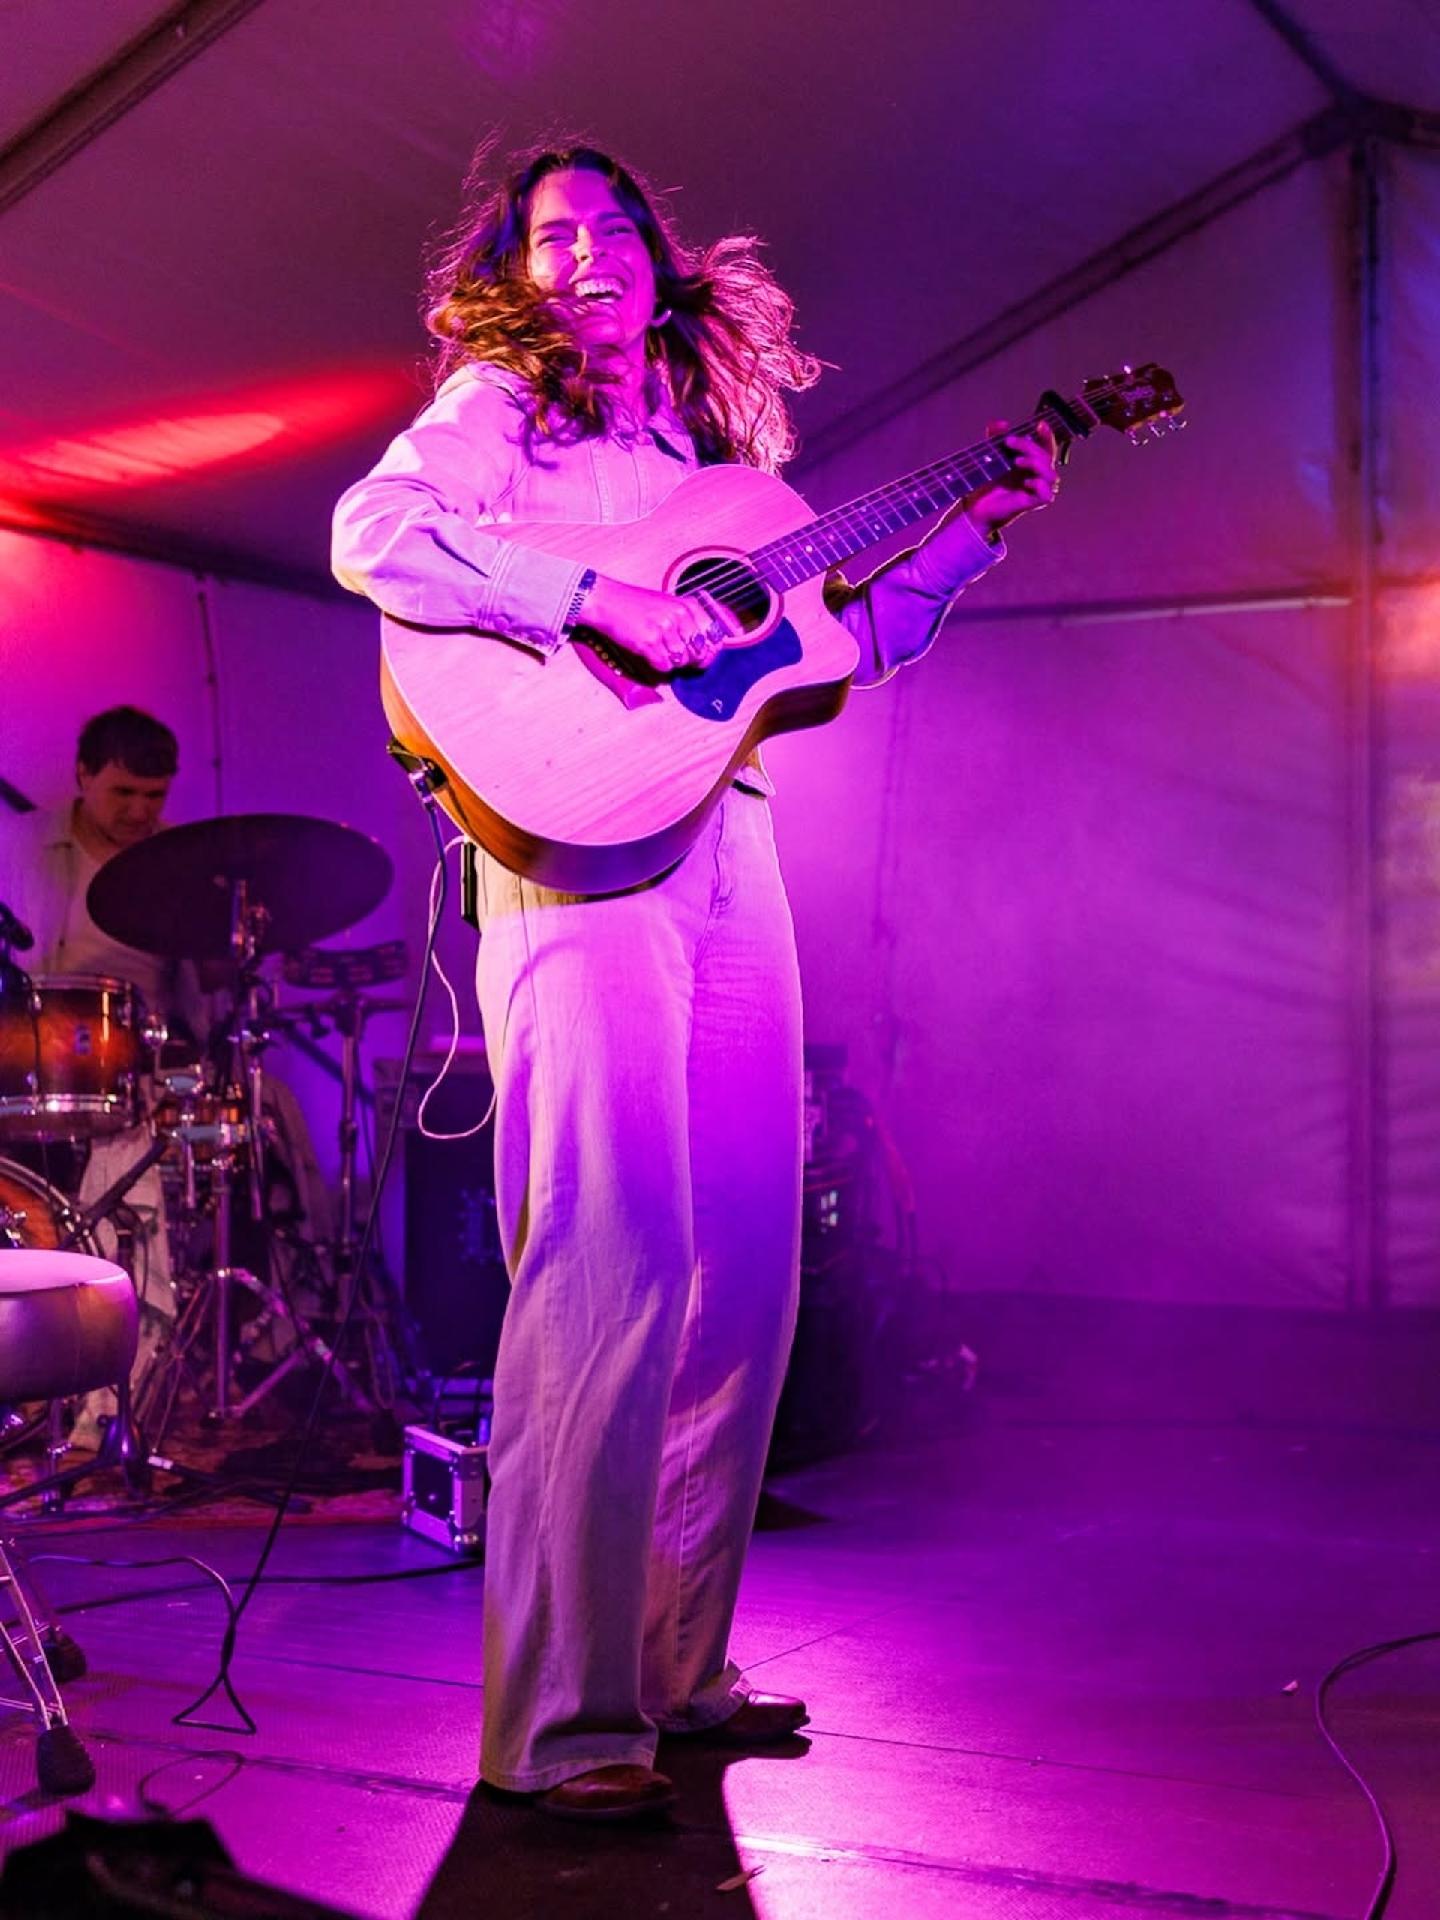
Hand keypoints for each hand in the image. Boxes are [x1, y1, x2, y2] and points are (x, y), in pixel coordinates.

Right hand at [580, 575, 736, 674]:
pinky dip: (658, 665)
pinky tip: (649, 653)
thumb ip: (689, 621)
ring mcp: (664, 629)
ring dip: (671, 661)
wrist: (607, 600)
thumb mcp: (669, 605)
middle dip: (690, 659)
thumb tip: (707, 648)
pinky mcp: (648, 642)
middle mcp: (679, 616)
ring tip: (658, 650)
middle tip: (675, 654)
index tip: (701, 656)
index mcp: (688, 605)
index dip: (709, 651)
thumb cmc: (636, 605)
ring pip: (681, 661)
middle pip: (699, 652)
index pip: (714, 636)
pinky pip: (664, 665)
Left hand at [964, 418, 1061, 541]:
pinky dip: (1039, 485)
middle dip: (1028, 445)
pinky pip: (1047, 494)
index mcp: (1033, 462)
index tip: (1039, 424)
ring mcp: (1038, 490)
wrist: (977, 506)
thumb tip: (1002, 423)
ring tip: (1016, 461)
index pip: (1047, 446)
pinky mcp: (1034, 504)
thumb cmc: (988, 482)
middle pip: (1047, 456)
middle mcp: (1039, 475)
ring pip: (1051, 474)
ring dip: (1035, 463)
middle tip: (1009, 442)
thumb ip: (995, 436)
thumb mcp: (990, 454)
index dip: (1047, 435)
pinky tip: (1026, 482)